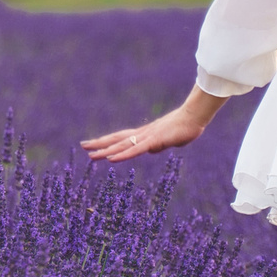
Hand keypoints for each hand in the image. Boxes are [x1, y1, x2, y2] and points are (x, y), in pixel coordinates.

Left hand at [81, 88, 225, 162]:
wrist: (193, 117)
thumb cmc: (184, 128)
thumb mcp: (168, 140)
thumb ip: (158, 145)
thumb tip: (152, 149)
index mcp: (144, 134)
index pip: (121, 138)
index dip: (107, 141)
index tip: (93, 143)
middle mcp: (141, 134)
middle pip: (116, 139)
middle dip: (99, 143)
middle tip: (83, 146)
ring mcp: (146, 137)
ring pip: (122, 145)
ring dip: (106, 151)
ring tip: (91, 155)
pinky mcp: (153, 141)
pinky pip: (134, 150)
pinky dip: (122, 154)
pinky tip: (111, 158)